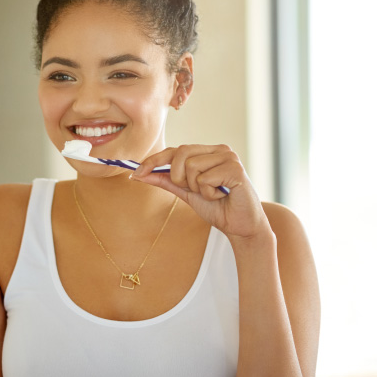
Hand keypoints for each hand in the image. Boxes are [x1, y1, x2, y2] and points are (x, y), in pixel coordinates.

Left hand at [131, 144, 270, 240]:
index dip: (154, 160)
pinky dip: (208, 193)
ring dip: (196, 187)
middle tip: (194, 191)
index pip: (175, 150)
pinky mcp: (235, 168)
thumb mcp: (186, 193)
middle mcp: (219, 150)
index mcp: (207, 152)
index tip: (135, 173)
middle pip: (180, 153)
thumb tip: (139, 173)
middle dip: (178, 176)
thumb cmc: (217, 208)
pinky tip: (221, 196)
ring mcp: (228, 157)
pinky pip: (205, 179)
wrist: (241, 226)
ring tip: (212, 194)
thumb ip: (166, 181)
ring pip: (191, 166)